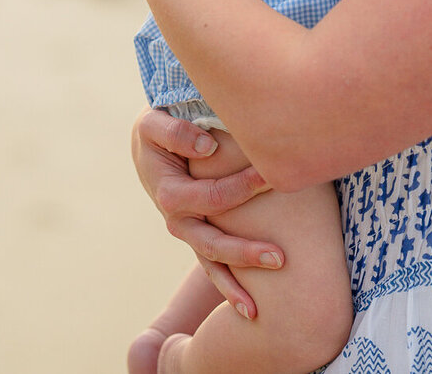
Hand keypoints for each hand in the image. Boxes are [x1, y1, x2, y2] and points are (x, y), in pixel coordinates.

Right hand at [132, 109, 281, 317]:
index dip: (244, 187)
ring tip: (259, 307)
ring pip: (212, 263)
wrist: (151, 143)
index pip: (213, 196)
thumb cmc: (158, 128)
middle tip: (281, 258)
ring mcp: (188, 231)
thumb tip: (207, 147)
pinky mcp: (198, 233)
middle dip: (245, 252)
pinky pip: (213, 264)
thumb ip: (176, 133)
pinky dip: (229, 286)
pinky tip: (252, 309)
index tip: (274, 176)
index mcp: (170, 194)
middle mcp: (177, 220)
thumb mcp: (154, 122)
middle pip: (213, 244)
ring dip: (237, 283)